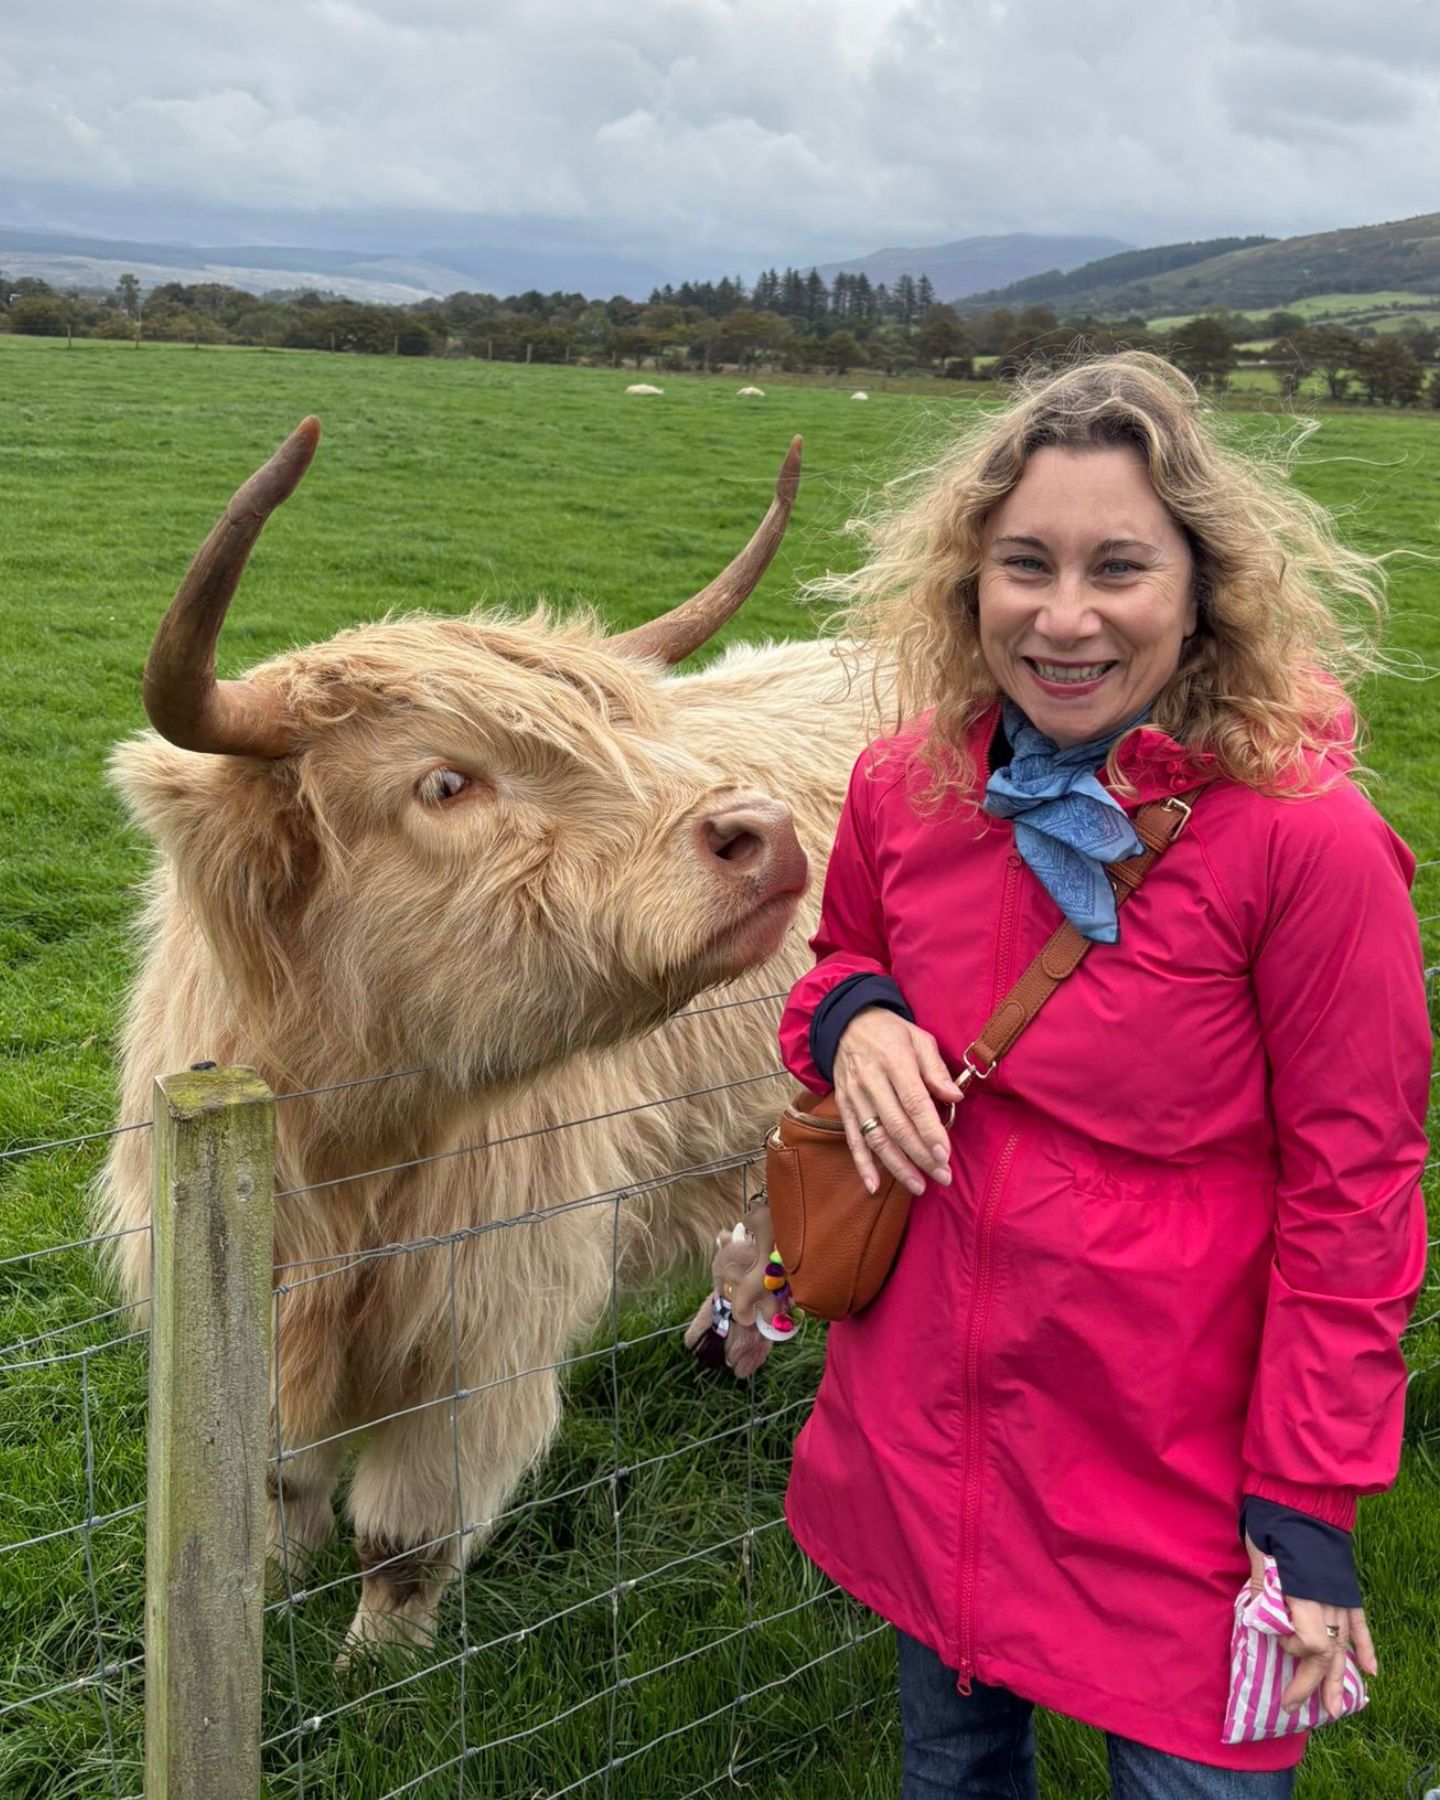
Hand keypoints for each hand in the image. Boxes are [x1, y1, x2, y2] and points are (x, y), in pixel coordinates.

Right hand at [833, 1007, 960, 1196]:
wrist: (846, 1023)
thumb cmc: (891, 1032)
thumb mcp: (919, 1038)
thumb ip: (936, 1069)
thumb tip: (955, 1097)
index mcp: (894, 1061)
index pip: (913, 1101)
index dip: (929, 1130)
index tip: (945, 1154)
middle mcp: (871, 1081)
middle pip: (896, 1125)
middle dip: (921, 1155)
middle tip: (943, 1176)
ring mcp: (854, 1096)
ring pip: (875, 1137)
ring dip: (897, 1165)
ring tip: (919, 1186)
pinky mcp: (844, 1106)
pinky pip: (852, 1139)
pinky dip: (862, 1164)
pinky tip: (873, 1187)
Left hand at [1244, 1533, 1376, 1716]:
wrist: (1305, 1498)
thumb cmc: (1275, 1523)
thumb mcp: (1259, 1554)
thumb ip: (1262, 1588)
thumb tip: (1258, 1617)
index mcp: (1306, 1593)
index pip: (1309, 1641)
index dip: (1292, 1648)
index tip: (1276, 1639)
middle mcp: (1329, 1602)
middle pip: (1326, 1653)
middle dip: (1310, 1683)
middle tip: (1293, 1707)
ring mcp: (1341, 1598)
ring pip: (1344, 1646)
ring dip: (1338, 1678)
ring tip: (1336, 1709)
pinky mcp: (1347, 1590)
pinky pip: (1360, 1624)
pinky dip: (1367, 1648)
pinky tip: (1371, 1671)